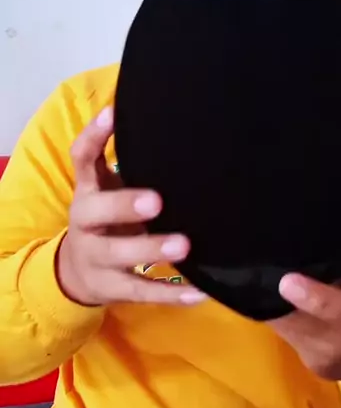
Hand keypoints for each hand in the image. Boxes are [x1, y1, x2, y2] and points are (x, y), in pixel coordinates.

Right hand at [57, 107, 205, 307]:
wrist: (76, 272)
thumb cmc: (106, 218)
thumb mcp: (107, 188)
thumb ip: (130, 162)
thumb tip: (171, 122)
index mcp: (87, 191)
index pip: (82, 158)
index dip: (94, 135)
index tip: (112, 113)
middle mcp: (85, 223)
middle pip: (96, 212)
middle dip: (124, 205)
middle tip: (157, 201)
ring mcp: (97, 258)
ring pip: (119, 255)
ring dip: (151, 249)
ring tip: (183, 246)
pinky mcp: (113, 287)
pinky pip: (142, 292)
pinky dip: (170, 294)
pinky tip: (198, 294)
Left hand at [270, 227, 340, 388]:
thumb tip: (327, 216)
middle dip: (316, 298)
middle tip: (286, 283)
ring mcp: (338, 342)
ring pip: (306, 329)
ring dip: (283, 312)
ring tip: (261, 291)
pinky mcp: (316, 357)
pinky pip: (288, 336)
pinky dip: (271, 317)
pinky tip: (252, 300)